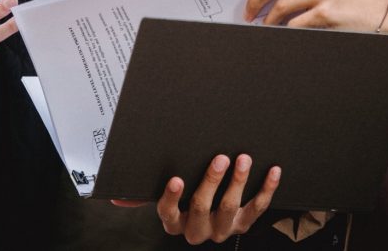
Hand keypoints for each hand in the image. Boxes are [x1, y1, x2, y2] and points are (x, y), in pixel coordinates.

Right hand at [114, 154, 279, 243]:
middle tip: (219, 158)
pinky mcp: (244, 224)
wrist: (214, 217)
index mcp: (175, 222)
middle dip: (212, 182)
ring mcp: (222, 228)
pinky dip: (266, 189)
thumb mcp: (165, 198)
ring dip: (238, 183)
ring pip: (230, 209)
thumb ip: (143, 195)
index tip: (176, 179)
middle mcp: (197, 230)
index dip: (172, 198)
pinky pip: (257, 208)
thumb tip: (114, 196)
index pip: (168, 213)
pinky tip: (273, 170)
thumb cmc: (185, 197)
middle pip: (202, 208)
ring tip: (243, 159)